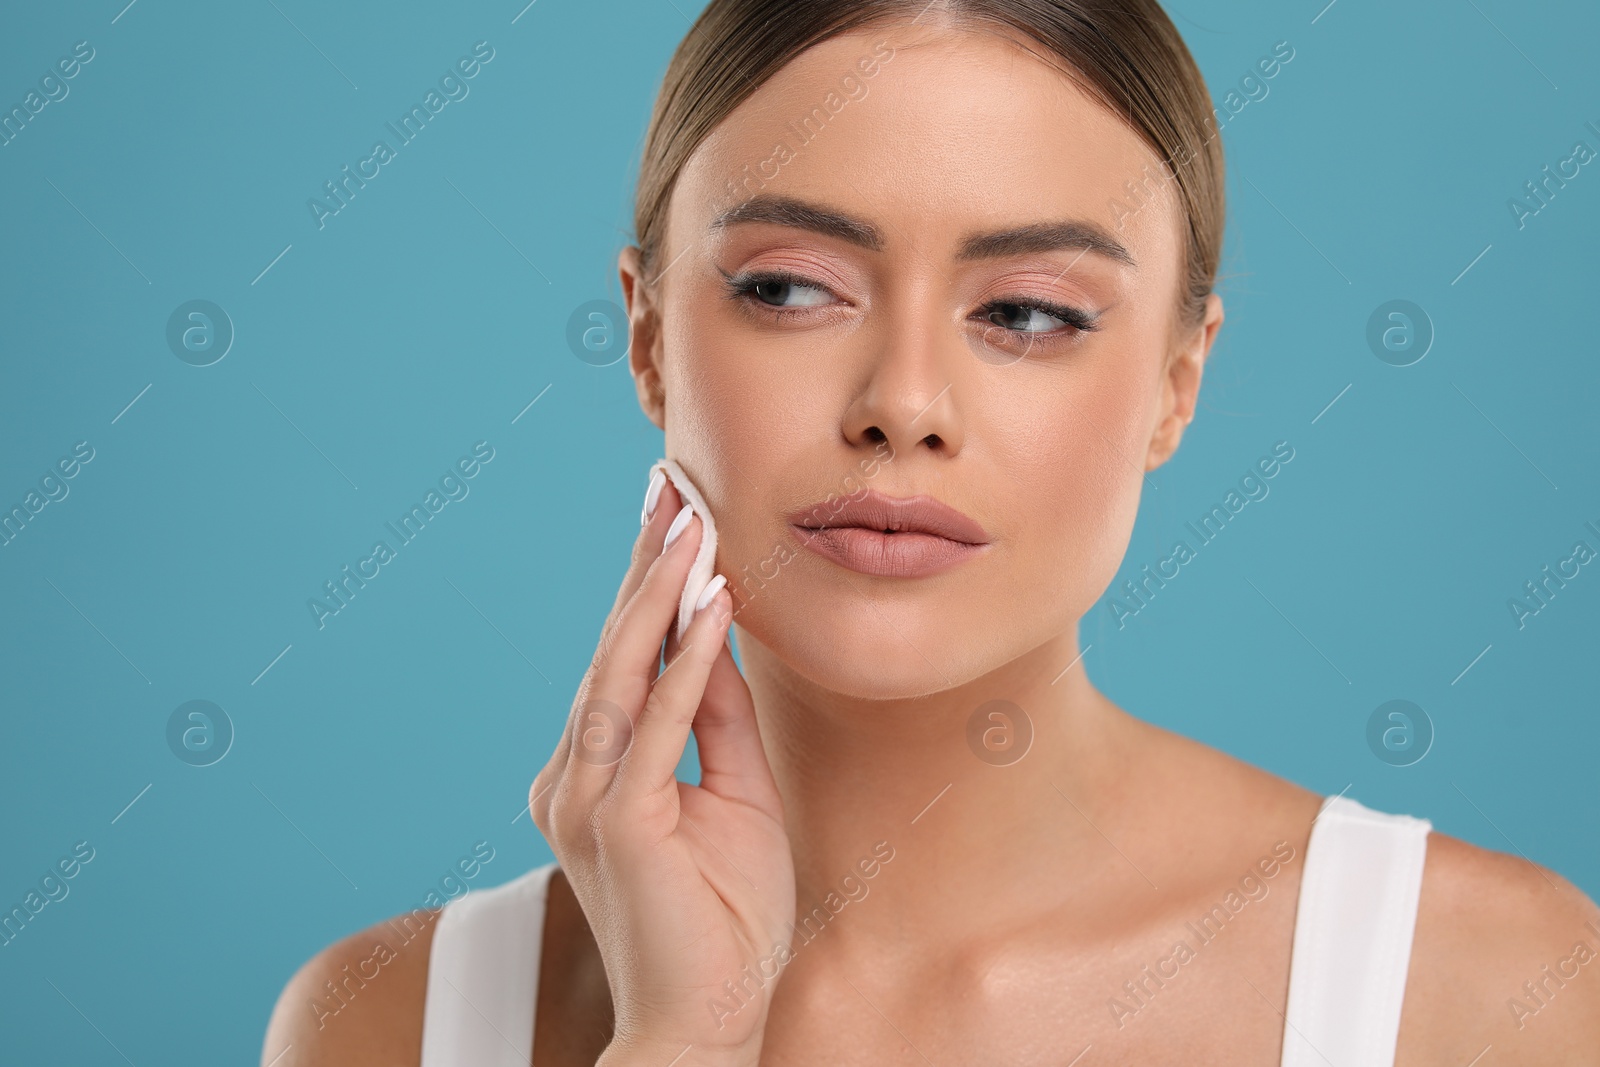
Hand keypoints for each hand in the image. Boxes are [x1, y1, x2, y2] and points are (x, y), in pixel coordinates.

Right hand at [530, 470, 794, 1064]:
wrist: (705, 1021)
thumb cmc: (724, 917)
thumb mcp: (737, 794)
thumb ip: (720, 715)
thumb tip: (721, 630)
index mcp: (595, 773)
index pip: (624, 662)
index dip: (648, 587)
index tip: (672, 517)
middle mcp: (575, 777)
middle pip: (614, 651)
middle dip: (646, 566)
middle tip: (669, 486)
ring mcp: (587, 799)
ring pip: (624, 673)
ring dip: (661, 593)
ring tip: (690, 521)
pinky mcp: (618, 823)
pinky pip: (657, 725)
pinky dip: (684, 662)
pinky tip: (707, 604)